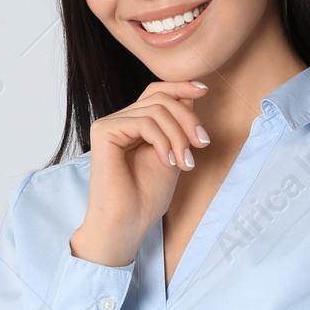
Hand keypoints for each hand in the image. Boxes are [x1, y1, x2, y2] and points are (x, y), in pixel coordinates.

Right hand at [71, 80, 210, 265]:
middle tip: (201, 145)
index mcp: (133, 125)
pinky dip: (163, 141)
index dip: (180, 86)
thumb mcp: (173, 153)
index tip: (205, 90)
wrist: (127, 223)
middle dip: (188, 119)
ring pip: (156, 109)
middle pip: (160, 98)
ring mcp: (109, 125)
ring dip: (179, 136)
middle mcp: (118, 120)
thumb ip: (177, 127)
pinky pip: (144, 122)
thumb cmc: (147, 197)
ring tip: (185, 162)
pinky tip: (167, 162)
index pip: (156, 92)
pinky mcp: (104, 132)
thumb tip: (189, 95)